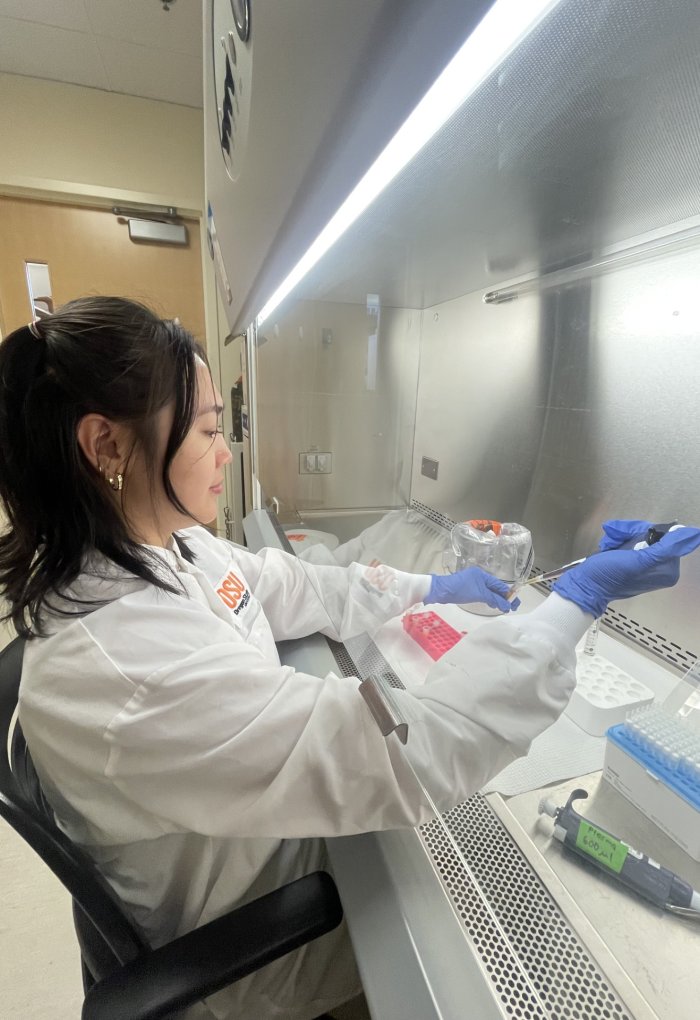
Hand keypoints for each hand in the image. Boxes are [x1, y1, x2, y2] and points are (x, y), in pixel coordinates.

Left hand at [426, 566, 519, 611]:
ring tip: (504, 608)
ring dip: (497, 599)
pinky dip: (489, 598)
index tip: (516, 603)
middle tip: (512, 608)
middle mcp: (479, 577)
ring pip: (489, 591)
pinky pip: (483, 593)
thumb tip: (507, 605)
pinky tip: (492, 604)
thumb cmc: (460, 590)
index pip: (500, 585)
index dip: (509, 594)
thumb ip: (494, 599)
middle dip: (504, 597)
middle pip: (495, 588)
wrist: (441, 591)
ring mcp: (473, 583)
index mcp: (483, 575)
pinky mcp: (468, 588)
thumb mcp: (479, 594)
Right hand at [553, 522, 699, 616]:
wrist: (585, 584)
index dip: (648, 532)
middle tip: (617, 541)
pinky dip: (619, 540)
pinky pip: (631, 540)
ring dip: (622, 535)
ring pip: (640, 535)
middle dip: (632, 533)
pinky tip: (609, 547)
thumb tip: (692, 536)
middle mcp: (659, 568)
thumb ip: (666, 549)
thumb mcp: (637, 561)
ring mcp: (646, 564)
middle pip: (653, 535)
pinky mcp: (633, 560)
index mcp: (668, 571)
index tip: (633, 537)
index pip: (667, 537)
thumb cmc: (608, 577)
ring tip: (610, 544)